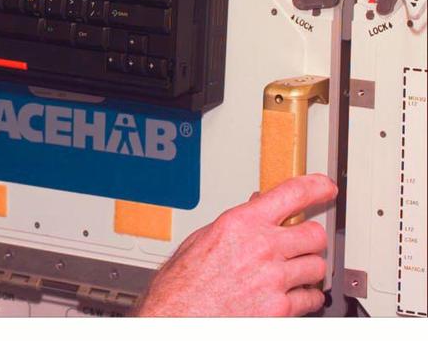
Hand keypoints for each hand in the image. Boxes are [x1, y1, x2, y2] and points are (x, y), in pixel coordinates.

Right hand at [135, 174, 336, 316]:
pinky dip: (306, 297)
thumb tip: (256, 208)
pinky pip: (312, 298)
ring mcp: (274, 279)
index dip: (316, 187)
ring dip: (308, 269)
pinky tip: (291, 294)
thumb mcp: (202, 238)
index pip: (292, 194)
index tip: (325, 187)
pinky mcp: (280, 308)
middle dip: (310, 238)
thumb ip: (236, 223)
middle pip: (315, 234)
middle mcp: (262, 247)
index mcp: (241, 223)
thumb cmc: (183, 281)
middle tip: (302, 242)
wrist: (177, 315)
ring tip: (293, 271)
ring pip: (318, 267)